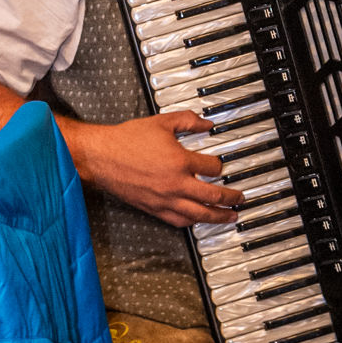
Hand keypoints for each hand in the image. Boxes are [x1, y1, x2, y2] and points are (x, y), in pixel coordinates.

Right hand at [66, 110, 245, 226]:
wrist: (101, 157)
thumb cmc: (127, 140)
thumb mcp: (161, 122)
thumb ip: (187, 120)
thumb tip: (206, 123)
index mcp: (180, 161)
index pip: (213, 168)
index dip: (220, 166)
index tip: (220, 166)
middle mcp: (176, 184)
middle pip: (213, 196)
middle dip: (231, 198)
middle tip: (240, 198)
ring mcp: (165, 199)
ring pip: (200, 214)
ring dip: (219, 216)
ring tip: (229, 216)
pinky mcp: (154, 209)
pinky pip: (179, 221)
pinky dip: (193, 222)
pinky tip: (199, 220)